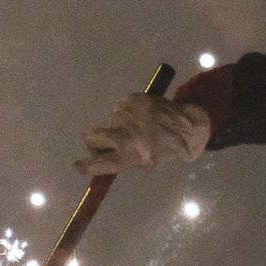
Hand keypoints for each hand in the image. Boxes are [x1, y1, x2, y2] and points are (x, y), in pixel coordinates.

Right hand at [74, 94, 211, 174]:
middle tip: (105, 142)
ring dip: (120, 125)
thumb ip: (123, 161)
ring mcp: (126, 115)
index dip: (86, 165)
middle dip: (94, 141)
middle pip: (92, 137)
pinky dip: (129, 112)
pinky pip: (121, 108)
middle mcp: (124, 135)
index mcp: (129, 155)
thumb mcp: (146, 164)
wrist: (187, 126)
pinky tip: (143, 115)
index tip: (78, 165)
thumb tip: (100, 160)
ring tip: (140, 126)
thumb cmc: (168, 149)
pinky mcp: (130, 100)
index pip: (99, 163)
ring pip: (111, 121)